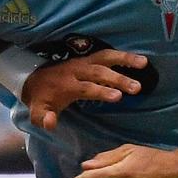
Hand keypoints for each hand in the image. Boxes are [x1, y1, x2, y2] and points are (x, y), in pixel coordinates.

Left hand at [22, 50, 147, 130]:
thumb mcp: (37, 112)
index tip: (118, 97)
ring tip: (144, 63)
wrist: (33, 77)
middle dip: (118, 78)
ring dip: (124, 59)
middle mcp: (76, 70)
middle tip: (137, 88)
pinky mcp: (88, 58)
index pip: (85, 87)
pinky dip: (122, 55)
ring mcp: (83, 62)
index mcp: (66, 84)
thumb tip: (51, 123)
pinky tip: (139, 59)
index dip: (101, 91)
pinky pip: (106, 54)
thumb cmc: (41, 99)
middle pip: (99, 72)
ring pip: (104, 58)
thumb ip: (43, 119)